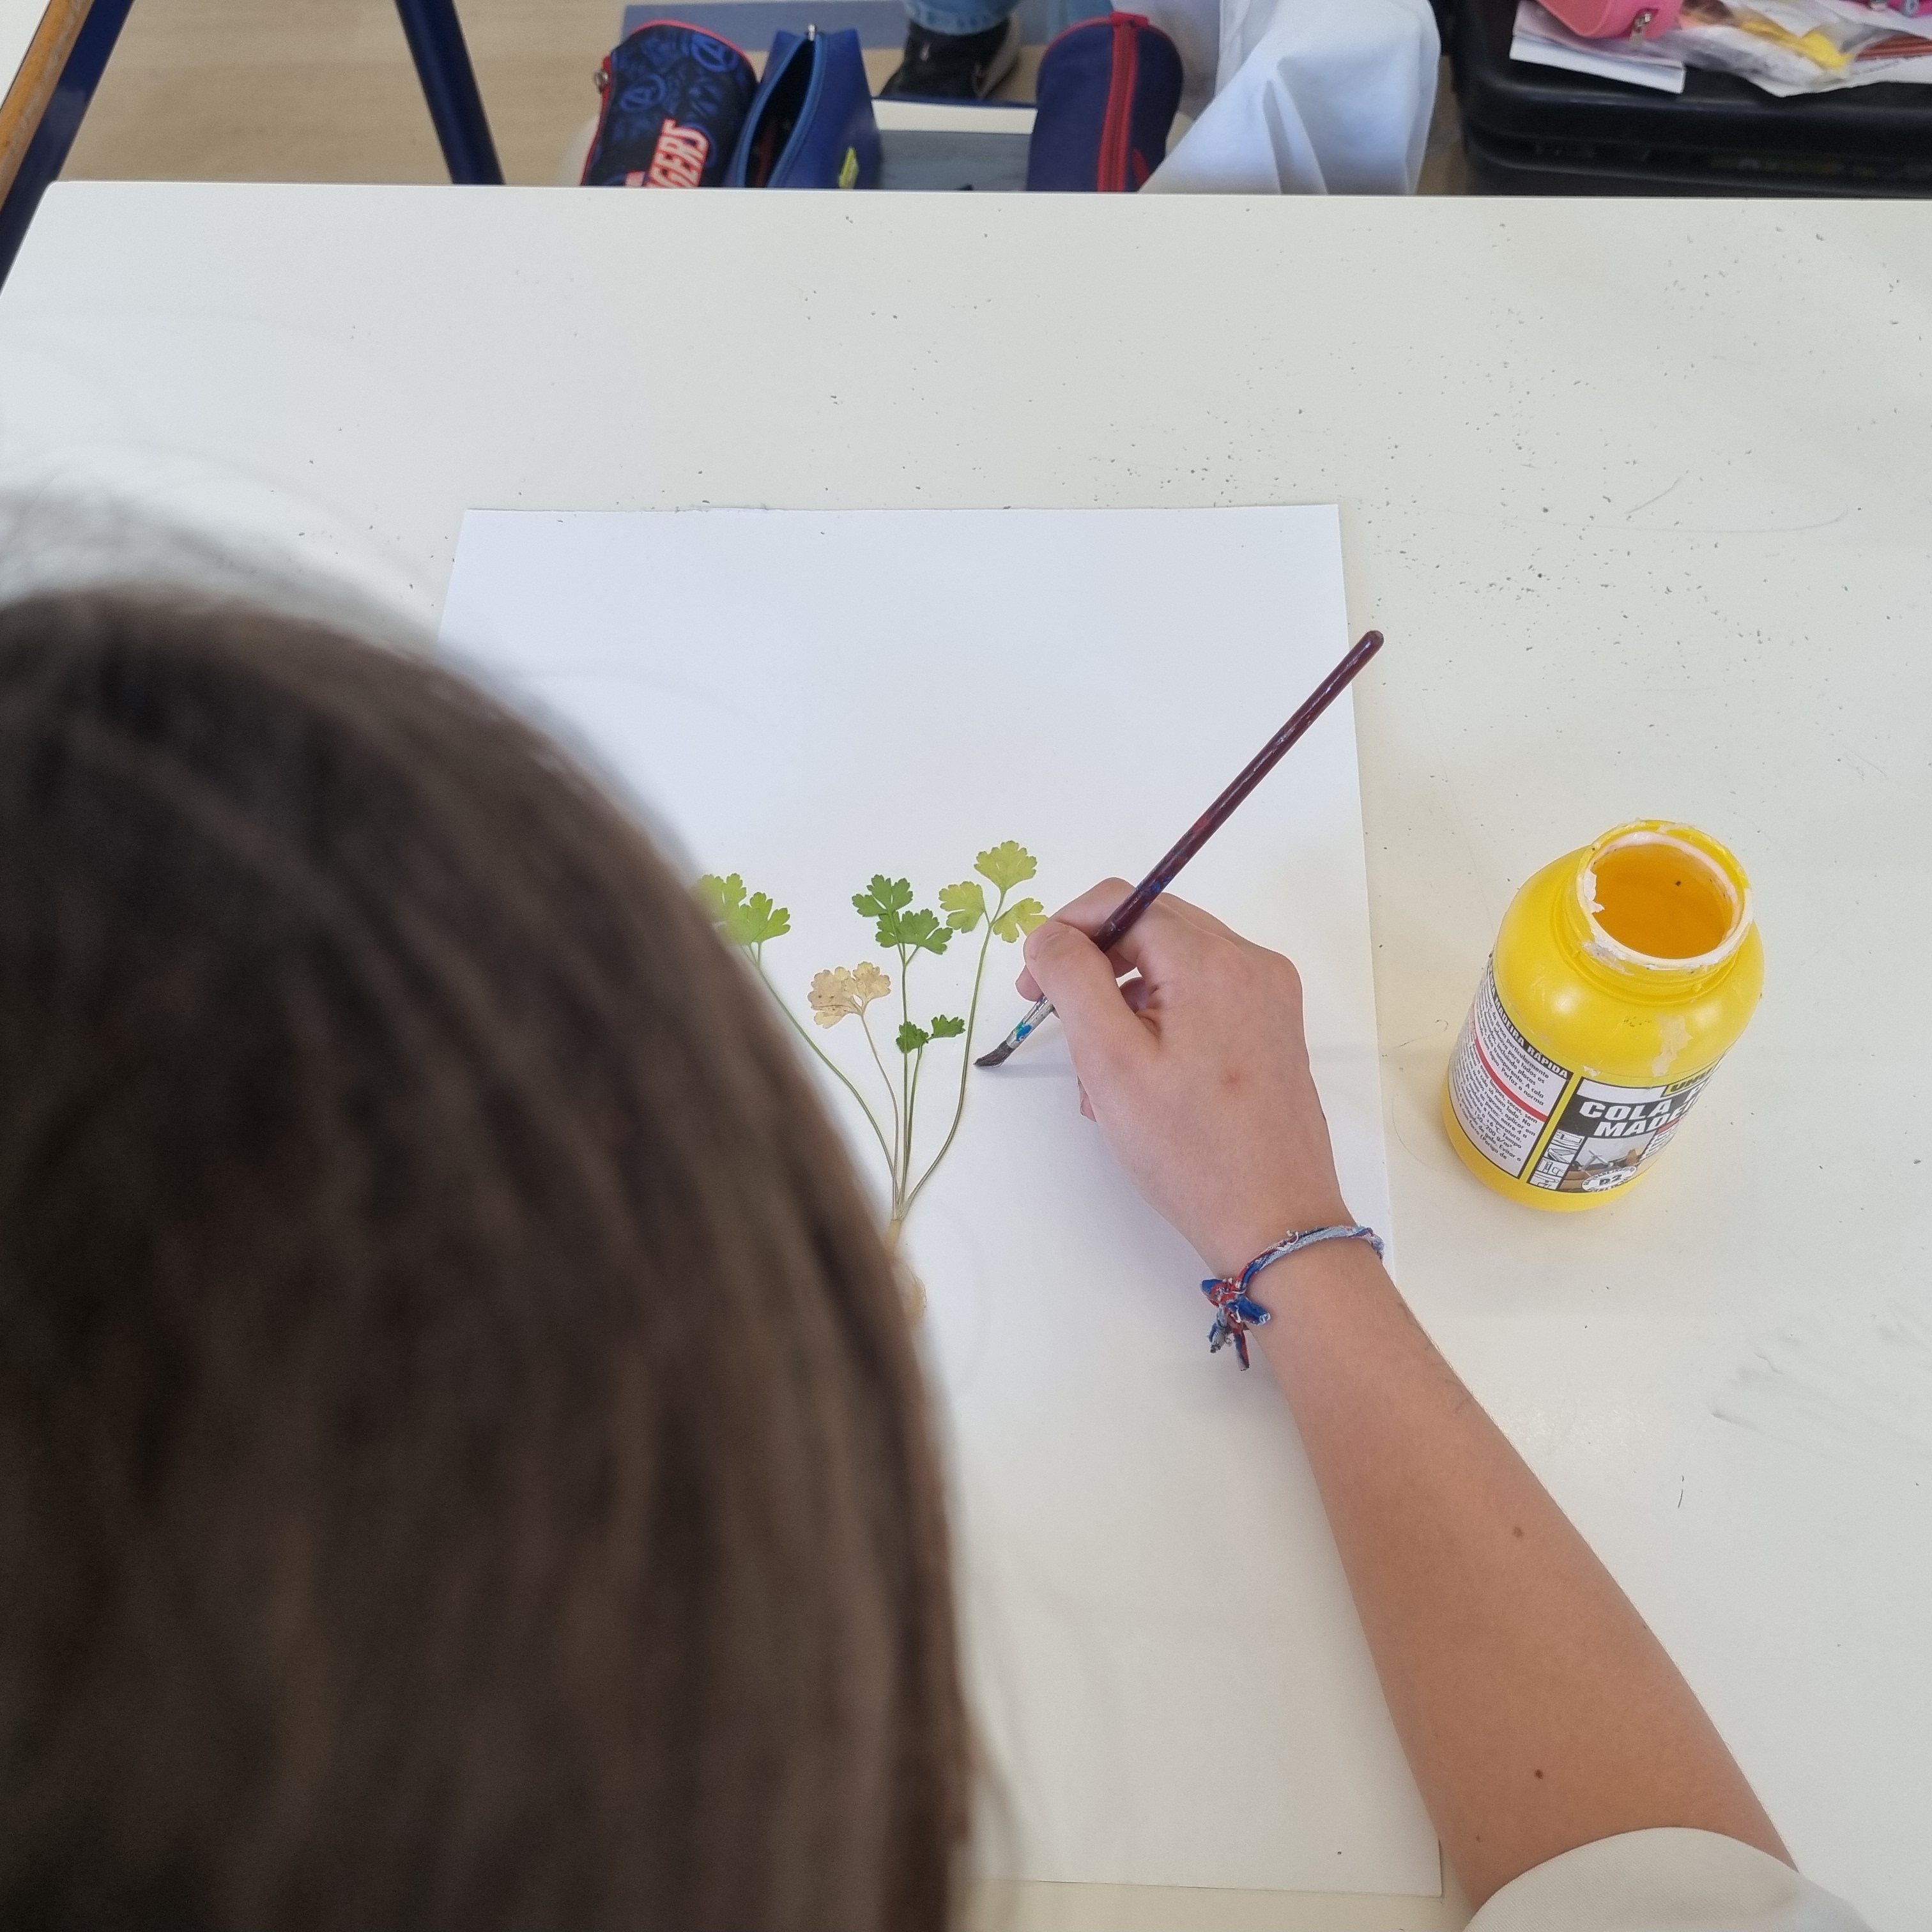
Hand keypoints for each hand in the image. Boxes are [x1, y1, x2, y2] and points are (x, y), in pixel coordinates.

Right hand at [1017, 880, 1349, 1278]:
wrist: (1276, 1223)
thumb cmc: (1188, 1149)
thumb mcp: (1110, 1061)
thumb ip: (1072, 979)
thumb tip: (1049, 935)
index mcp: (1214, 961)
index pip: (1124, 902)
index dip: (1066, 931)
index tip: (1031, 983)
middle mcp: (1252, 964)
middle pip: (1152, 928)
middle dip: (1093, 967)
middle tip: (1052, 1017)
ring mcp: (1268, 996)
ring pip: (1173, 965)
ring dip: (1122, 1001)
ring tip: (1098, 1074)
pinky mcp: (1272, 1029)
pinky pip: (1201, 997)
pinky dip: (1158, 1021)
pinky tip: (1137, 1081)